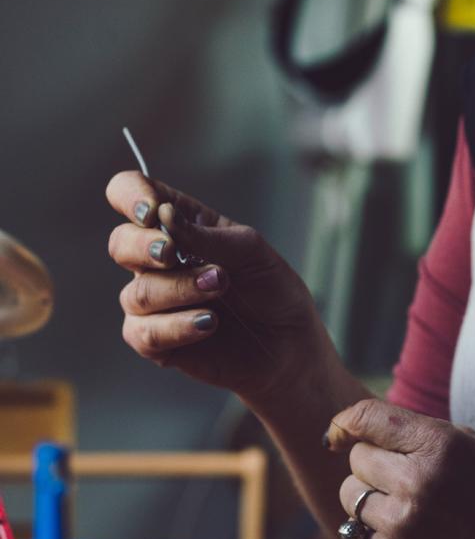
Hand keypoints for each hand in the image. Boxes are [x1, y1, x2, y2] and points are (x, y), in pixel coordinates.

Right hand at [106, 170, 323, 405]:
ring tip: (220, 287)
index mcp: (179, 225)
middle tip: (174, 254)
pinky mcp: (157, 340)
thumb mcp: (251, 251)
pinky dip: (177, 326)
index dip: (132, 195)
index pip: (131, 194)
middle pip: (120, 243)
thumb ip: (207, 235)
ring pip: (137, 293)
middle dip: (145, 247)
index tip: (153, 212)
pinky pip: (143, 332)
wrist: (290, 344)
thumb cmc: (272, 290)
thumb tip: (164, 216)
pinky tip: (209, 323)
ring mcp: (156, 301)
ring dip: (179, 288)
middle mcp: (160, 261)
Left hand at [330, 400, 474, 538]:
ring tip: (406, 505)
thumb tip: (350, 429)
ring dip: (370, 496)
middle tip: (405, 476)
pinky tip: (409, 533)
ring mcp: (400, 528)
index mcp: (438, 446)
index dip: (346, 421)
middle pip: (357, 459)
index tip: (341, 431)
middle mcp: (415, 485)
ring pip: (349, 496)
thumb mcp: (467, 444)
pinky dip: (374, 530)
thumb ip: (412, 430)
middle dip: (375, 463)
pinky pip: (355, 533)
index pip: (366, 418)